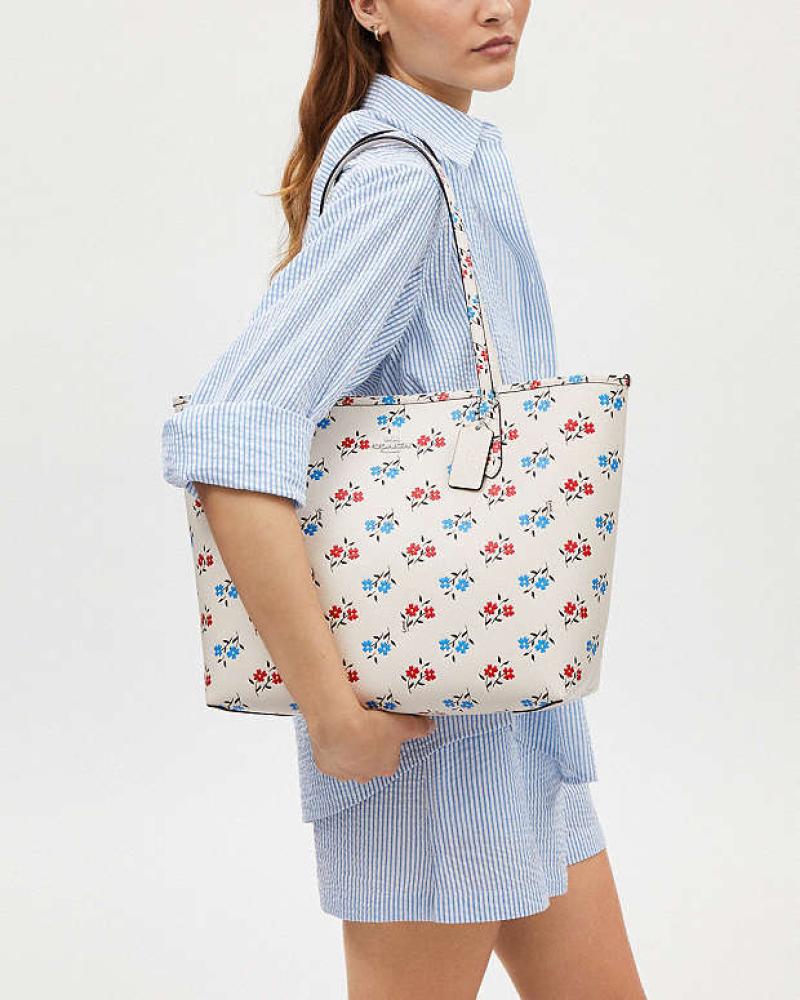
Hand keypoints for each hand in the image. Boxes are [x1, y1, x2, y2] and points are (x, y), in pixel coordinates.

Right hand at [306, 705, 435, 783]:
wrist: (338, 726)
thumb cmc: (371, 727)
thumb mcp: (402, 724)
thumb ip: (419, 727)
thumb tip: (430, 726)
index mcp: (386, 768)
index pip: (390, 759)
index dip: (387, 744)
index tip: (382, 730)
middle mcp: (366, 775)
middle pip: (369, 764)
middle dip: (367, 750)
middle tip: (364, 729)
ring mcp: (345, 773)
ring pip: (349, 763)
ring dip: (349, 751)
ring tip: (346, 731)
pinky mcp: (326, 767)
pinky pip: (330, 759)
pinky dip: (331, 749)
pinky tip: (333, 735)